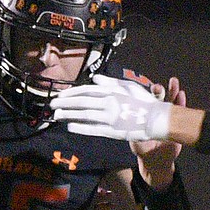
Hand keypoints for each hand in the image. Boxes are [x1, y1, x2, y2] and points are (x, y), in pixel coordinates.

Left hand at [50, 74, 171, 141]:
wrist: (157, 118)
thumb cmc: (144, 101)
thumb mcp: (128, 86)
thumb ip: (110, 82)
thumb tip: (95, 78)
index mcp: (112, 90)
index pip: (87, 90)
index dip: (71, 93)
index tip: (60, 96)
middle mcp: (109, 102)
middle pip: (82, 101)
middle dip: (65, 103)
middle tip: (52, 105)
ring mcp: (110, 117)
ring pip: (85, 114)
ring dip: (69, 115)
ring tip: (57, 115)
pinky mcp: (113, 131)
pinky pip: (93, 129)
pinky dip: (81, 127)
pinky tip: (70, 127)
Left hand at [132, 77, 185, 176]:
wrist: (156, 162)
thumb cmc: (143, 149)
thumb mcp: (135, 140)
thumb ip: (134, 130)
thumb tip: (128, 120)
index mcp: (145, 115)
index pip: (147, 101)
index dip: (147, 95)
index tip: (145, 91)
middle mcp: (157, 114)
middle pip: (159, 99)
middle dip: (159, 91)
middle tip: (158, 87)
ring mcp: (168, 118)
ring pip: (171, 102)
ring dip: (173, 91)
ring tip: (174, 82)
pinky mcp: (178, 125)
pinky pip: (181, 112)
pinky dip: (181, 103)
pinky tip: (181, 95)